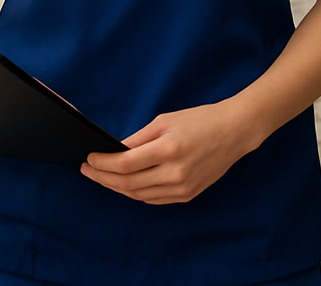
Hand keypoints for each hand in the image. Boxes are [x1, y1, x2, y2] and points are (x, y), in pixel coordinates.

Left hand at [80, 101, 257, 204]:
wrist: (234, 132)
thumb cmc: (199, 120)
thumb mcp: (165, 120)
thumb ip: (138, 138)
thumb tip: (114, 151)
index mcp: (169, 149)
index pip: (125, 164)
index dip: (102, 164)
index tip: (88, 158)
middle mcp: (175, 173)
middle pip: (128, 184)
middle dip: (103, 178)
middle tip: (87, 170)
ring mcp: (182, 188)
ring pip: (139, 195)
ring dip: (116, 187)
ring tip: (101, 177)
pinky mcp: (187, 195)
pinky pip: (153, 199)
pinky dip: (136, 192)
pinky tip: (125, 183)